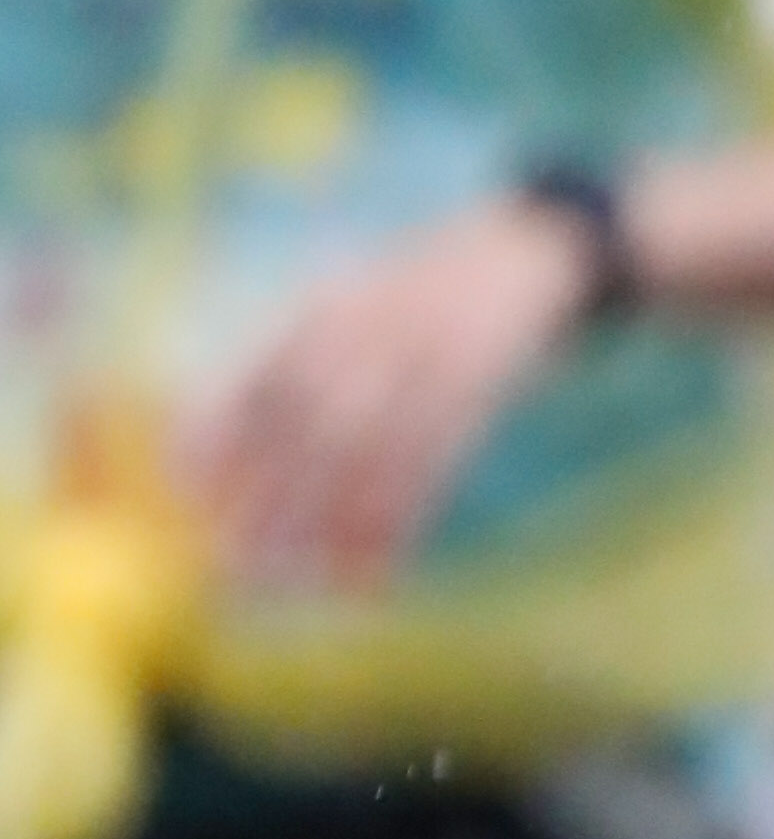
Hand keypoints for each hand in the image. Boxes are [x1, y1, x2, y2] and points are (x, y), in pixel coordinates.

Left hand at [185, 193, 598, 593]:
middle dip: (268, 497)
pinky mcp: (476, 389)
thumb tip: (206, 449)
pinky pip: (430, 465)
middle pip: (308, 423)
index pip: (255, 377)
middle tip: (236, 561)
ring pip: (371, 453)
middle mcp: (371, 326)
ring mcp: (428, 356)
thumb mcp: (341, 302)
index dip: (216, 437)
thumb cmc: (411, 298)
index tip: (189, 497)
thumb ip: (281, 361)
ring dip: (332, 525)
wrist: (519, 256)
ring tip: (300, 583)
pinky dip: (397, 523)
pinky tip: (372, 571)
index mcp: (324, 305)